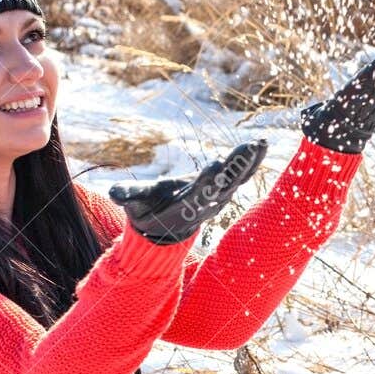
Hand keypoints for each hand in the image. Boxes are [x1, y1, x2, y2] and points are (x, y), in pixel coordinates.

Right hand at [108, 139, 267, 245]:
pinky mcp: (225, 190)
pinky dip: (252, 161)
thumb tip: (113, 193)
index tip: (217, 164)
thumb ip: (127, 196)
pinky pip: (242, 175)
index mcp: (185, 206)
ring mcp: (219, 198)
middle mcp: (206, 203)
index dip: (208, 180)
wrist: (165, 230)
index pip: (198, 193)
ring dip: (250, 162)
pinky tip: (261, 144)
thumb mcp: (135, 204)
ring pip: (237, 179)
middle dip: (236, 167)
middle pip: (224, 184)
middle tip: (248, 149)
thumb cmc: (147, 210)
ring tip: (261, 143)